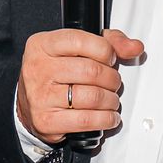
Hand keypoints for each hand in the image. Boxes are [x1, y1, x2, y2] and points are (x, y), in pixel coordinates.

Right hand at [17, 28, 144, 143]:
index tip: (109, 59)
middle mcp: (38, 69)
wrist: (29, 104)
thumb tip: (133, 47)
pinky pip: (87, 120)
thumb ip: (108, 41)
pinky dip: (105, 119)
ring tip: (110, 99)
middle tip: (112, 83)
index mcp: (42, 45)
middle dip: (112, 79)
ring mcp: (40, 96)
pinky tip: (107, 115)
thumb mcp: (75, 49)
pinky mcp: (46, 120)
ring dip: (111, 100)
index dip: (104, 51)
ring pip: (93, 97)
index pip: (81, 41)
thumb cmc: (55, 74)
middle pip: (91, 71)